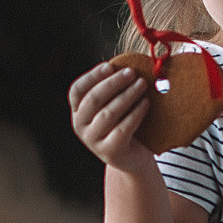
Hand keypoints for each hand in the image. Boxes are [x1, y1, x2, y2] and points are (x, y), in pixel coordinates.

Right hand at [69, 61, 155, 176]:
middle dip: (113, 83)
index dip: (92, 76)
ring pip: (108, 114)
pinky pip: (122, 129)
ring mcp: (93, 141)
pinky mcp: (109, 152)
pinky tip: (146, 103)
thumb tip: (128, 64)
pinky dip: (135, 114)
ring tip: (142, 84)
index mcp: (78, 111)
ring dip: (127, 96)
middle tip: (132, 73)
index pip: (77, 90)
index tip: (110, 65)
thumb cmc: (124, 124)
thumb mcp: (115, 105)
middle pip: (93, 99)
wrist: (133, 158)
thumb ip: (115, 89)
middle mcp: (80, 126)